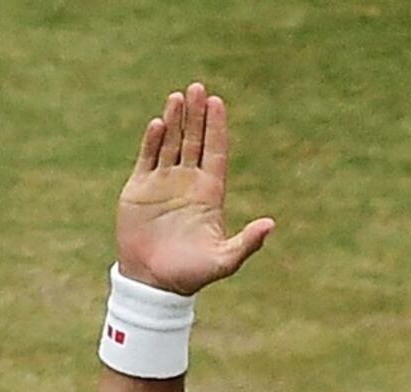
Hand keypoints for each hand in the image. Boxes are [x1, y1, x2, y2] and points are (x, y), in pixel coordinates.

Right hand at [116, 84, 274, 296]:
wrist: (153, 284)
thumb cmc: (191, 275)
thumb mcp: (223, 261)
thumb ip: (247, 243)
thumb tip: (271, 225)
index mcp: (209, 193)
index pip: (215, 151)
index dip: (217, 127)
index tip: (218, 103)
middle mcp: (187, 182)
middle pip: (194, 140)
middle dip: (196, 115)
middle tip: (198, 88)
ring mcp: (163, 183)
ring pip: (171, 143)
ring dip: (175, 120)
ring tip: (178, 97)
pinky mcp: (139, 189)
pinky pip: (147, 158)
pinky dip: (153, 141)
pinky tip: (159, 123)